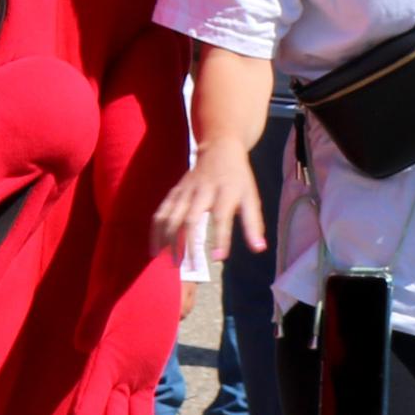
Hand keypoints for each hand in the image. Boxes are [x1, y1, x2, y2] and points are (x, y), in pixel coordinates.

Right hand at [152, 136, 268, 265]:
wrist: (219, 147)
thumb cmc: (238, 177)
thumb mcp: (251, 196)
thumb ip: (253, 223)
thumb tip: (259, 249)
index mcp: (225, 191)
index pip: (222, 216)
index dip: (220, 237)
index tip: (219, 258)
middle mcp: (202, 190)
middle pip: (191, 218)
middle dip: (188, 244)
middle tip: (189, 267)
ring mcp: (185, 191)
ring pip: (171, 216)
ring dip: (168, 240)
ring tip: (170, 262)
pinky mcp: (174, 192)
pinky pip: (160, 212)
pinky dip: (156, 231)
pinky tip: (155, 250)